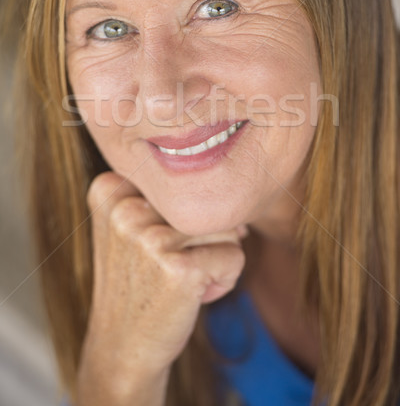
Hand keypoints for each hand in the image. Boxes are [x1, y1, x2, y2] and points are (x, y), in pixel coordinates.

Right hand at [76, 171, 246, 403]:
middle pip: (203, 201)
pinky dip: (225, 279)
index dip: (179, 214)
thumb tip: (237, 210)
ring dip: (214, 258)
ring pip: (224, 227)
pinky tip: (194, 296)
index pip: (181, 181)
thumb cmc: (140, 281)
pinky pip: (234, 256)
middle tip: (169, 268)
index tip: (154, 244)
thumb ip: (172, 199)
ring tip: (181, 280)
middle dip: (202, 238)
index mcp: (110, 189)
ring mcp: (149, 237)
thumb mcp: (135, 227)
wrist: (123, 346)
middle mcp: (125, 208)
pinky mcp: (178, 268)